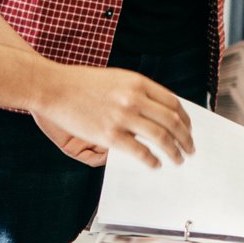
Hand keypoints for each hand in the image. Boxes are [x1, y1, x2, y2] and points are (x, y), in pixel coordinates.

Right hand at [35, 65, 194, 168]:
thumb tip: (155, 110)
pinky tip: (155, 164)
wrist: (53, 87)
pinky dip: (152, 160)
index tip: (188, 128)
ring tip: (178, 159)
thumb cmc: (81, 83)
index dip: (184, 118)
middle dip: (186, 137)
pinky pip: (140, 152)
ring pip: (161, 137)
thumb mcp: (116, 78)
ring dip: (175, 151)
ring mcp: (123, 117)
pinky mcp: (110, 135)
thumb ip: (136, 91)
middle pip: (172, 121)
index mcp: (137, 82)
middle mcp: (134, 98)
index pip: (172, 102)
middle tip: (190, 147)